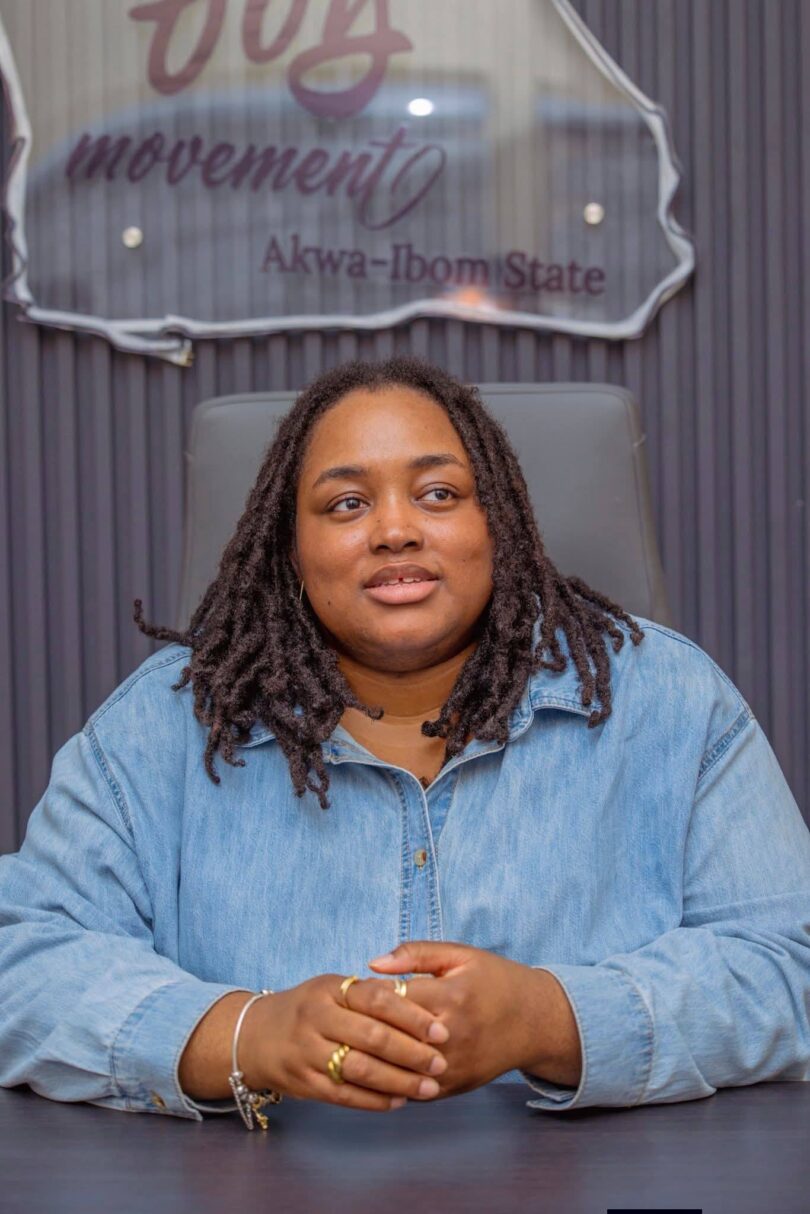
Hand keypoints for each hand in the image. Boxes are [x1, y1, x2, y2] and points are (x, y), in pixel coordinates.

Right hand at [239, 972, 451, 1111]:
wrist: (255, 1037)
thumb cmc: (308, 1008)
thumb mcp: (332, 988)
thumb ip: (369, 993)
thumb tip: (417, 997)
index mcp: (329, 989)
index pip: (377, 1000)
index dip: (412, 1017)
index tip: (441, 1031)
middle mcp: (316, 1019)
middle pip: (371, 1037)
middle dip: (412, 1053)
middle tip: (440, 1063)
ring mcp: (307, 1053)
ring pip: (360, 1070)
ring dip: (399, 1081)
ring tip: (428, 1087)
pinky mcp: (303, 1083)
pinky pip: (345, 1095)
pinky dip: (375, 1100)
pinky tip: (399, 1100)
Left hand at [368, 941, 581, 1096]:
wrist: (534, 1021)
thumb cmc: (494, 980)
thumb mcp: (460, 955)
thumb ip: (415, 954)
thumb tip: (372, 963)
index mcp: (451, 996)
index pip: (392, 1000)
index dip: (365, 997)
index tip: (349, 994)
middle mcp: (452, 1035)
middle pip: (390, 1038)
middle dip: (360, 1031)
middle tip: (338, 1024)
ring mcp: (454, 1066)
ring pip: (398, 1070)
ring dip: (370, 1061)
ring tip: (347, 1048)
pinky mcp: (455, 1087)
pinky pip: (412, 1089)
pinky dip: (390, 1083)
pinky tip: (371, 1071)